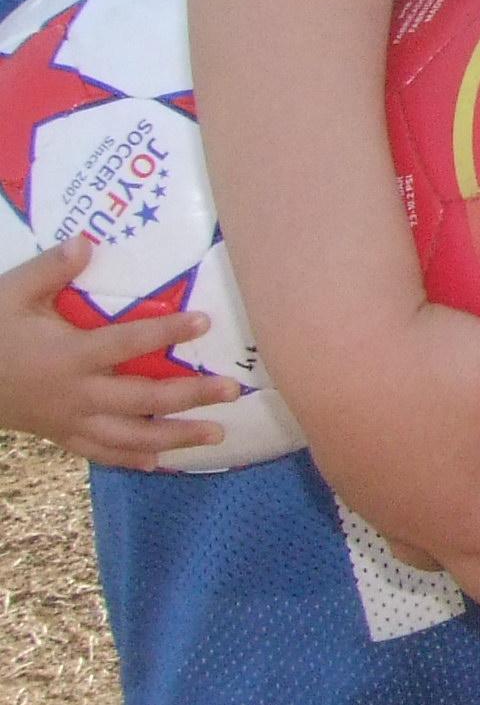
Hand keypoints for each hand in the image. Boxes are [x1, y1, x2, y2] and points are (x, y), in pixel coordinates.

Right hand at [0, 241, 241, 467]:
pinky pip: (101, 453)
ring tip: (217, 434)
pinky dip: (133, 459)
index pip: (127, 343)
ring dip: (176, 435)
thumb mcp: (10, 294)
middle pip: (143, 397)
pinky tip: (163, 462)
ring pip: (130, 435)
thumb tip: (87, 241)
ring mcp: (70, 420)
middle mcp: (77, 393)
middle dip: (191, 395)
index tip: (204, 321)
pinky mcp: (60, 436)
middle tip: (232, 390)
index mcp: (69, 355)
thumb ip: (50, 269)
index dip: (166, 332)